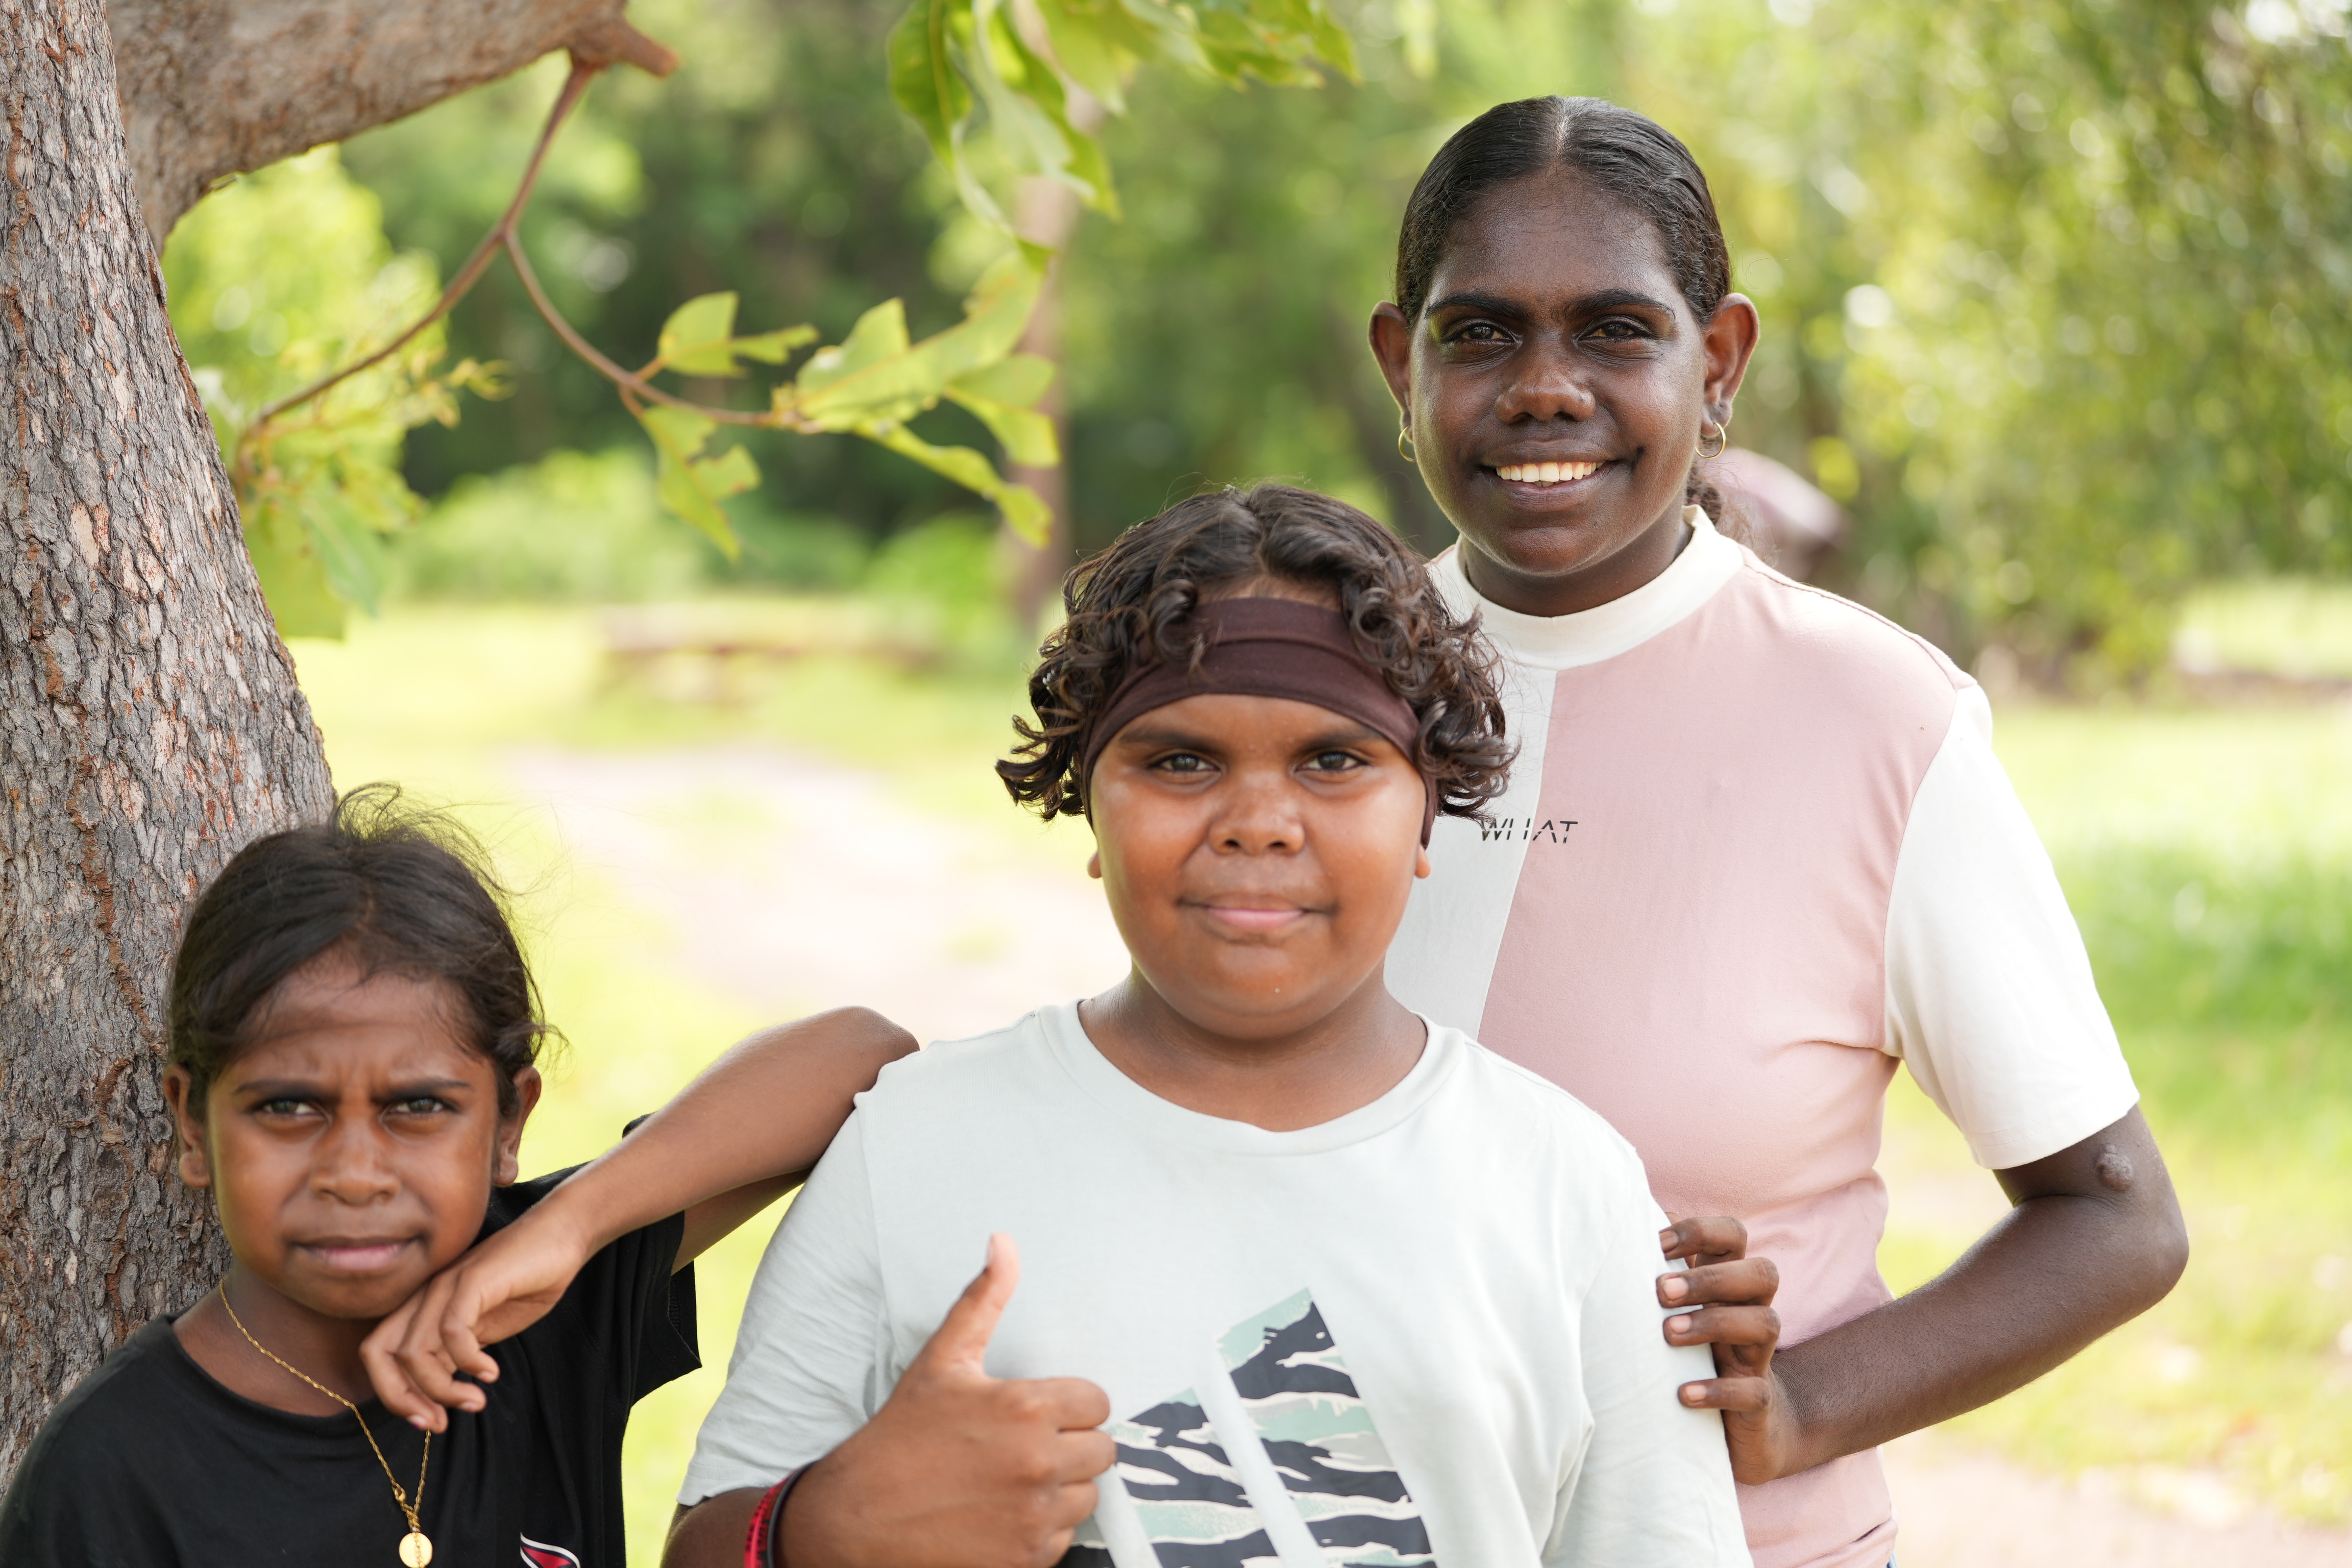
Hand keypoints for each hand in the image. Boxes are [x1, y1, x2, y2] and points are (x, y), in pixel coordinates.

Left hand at [362, 1204, 595, 1430]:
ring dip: (442, 1389)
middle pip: (378, 1354)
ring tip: (476, 1400)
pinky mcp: (472, 1280)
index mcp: (424, 1308)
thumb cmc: (526, 1281)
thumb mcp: (485, 1327)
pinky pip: (452, 1330)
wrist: (562, 1234)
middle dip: (401, 1398)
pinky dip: (468, 1361)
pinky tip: (491, 1372)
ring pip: (413, 1351)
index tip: (432, 1420)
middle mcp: (425, 1296)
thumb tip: (438, 1395)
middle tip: (437, 1422)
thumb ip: (456, 1353)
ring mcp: (446, 1285)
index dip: (396, 1395)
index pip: (379, 1356)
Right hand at [782, 1234, 1114, 1567]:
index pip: (1097, 1402)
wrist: (855, 1519)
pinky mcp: (1026, 1559)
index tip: (1037, 1412)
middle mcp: (1040, 1464)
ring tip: (1012, 1479)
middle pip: (1101, 1450)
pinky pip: (1063, 1537)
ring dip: (1060, 1488)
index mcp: (1027, 1410)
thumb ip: (983, 1300)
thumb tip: (1004, 1245)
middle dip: (1070, 1445)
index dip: (1069, 1405)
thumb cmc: (899, 1439)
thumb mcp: (942, 1361)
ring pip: (1087, 1495)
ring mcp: (1035, 1517)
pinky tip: (1001, 1514)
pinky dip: (1040, 1528)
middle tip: (1025, 1445)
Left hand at [1658, 1216, 1795, 1484]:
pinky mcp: (1759, 1402)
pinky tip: (1683, 1394)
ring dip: (1715, 1323)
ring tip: (1668, 1334)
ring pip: (1768, 1324)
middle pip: (1762, 1273)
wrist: (1738, 1421)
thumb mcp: (1672, 1307)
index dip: (1700, 1231)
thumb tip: (1615, 1224)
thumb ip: (1653, 1269)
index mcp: (1726, 1282)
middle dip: (1711, 1277)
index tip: (1656, 1244)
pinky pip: (1755, 1392)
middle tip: (1661, 1292)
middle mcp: (1749, 1311)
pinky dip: (1720, 1390)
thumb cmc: (1690, 1350)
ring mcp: (1758, 1356)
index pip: (1733, 1235)